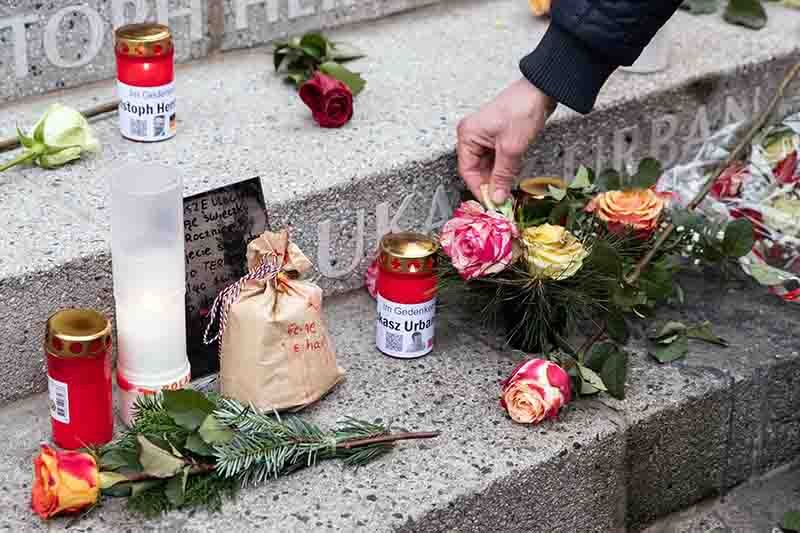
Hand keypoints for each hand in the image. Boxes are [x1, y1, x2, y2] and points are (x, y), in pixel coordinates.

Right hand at [456, 79, 555, 203]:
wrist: (541, 90)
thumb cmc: (522, 109)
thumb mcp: (511, 149)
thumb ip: (502, 176)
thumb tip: (496, 198)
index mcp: (468, 135)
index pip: (467, 171)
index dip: (479, 189)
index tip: (492, 203)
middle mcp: (472, 136)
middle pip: (476, 170)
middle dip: (490, 184)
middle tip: (503, 200)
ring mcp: (484, 136)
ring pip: (488, 166)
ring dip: (498, 177)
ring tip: (509, 189)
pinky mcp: (497, 136)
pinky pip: (496, 159)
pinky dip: (504, 169)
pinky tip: (512, 176)